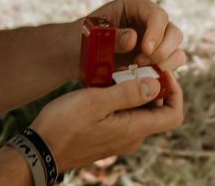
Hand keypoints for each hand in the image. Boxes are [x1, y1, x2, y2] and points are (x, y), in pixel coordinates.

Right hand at [30, 72, 183, 171]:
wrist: (39, 150)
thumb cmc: (64, 124)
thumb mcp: (95, 101)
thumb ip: (128, 93)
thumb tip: (158, 84)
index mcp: (133, 129)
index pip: (174, 114)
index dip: (175, 89)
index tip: (159, 68)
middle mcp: (132, 137)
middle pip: (160, 109)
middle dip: (156, 84)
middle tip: (139, 64)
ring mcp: (121, 138)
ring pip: (143, 110)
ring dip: (138, 89)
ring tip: (121, 70)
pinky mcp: (109, 135)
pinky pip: (128, 114)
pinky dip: (125, 97)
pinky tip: (108, 82)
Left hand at [85, 0, 185, 71]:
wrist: (75, 56)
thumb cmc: (81, 40)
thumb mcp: (92, 36)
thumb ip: (113, 37)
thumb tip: (133, 38)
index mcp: (136, 5)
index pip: (157, 16)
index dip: (156, 33)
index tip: (145, 51)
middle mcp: (150, 21)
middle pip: (173, 32)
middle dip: (163, 51)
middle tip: (142, 64)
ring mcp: (155, 40)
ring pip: (176, 50)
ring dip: (165, 64)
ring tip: (141, 72)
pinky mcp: (155, 59)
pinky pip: (171, 67)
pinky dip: (164, 76)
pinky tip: (146, 81)